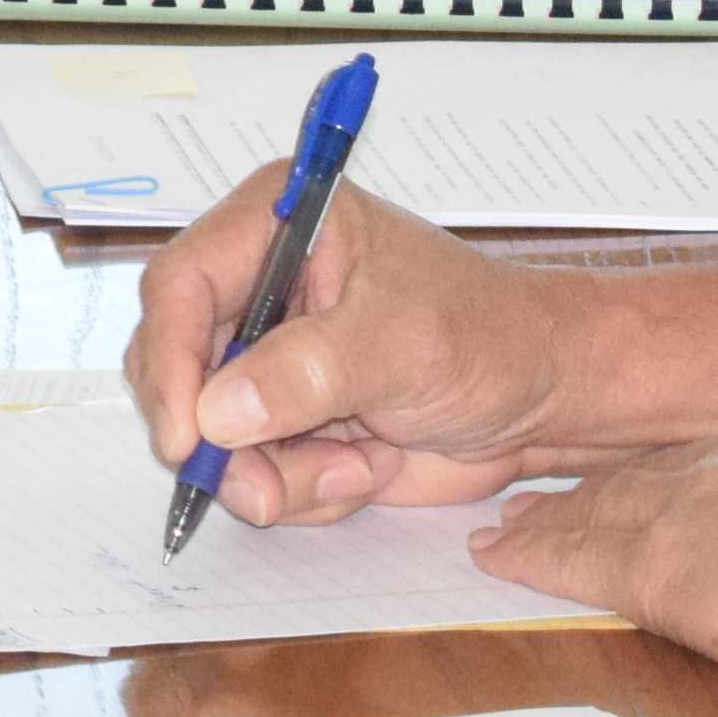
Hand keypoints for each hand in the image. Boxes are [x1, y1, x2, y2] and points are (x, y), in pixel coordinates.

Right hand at [126, 175, 579, 527]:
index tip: (188, 437)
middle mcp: (258, 287)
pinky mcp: (287, 420)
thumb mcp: (398, 343)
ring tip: (360, 465)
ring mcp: (269, 360)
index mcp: (275, 226)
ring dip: (276, 474)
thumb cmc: (488, 336)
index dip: (171, 361)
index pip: (179, 286)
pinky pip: (253, 472)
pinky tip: (367, 466)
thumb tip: (217, 411)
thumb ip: (307, 372)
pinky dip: (304, 490)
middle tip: (269, 488)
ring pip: (211, 436)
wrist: (546, 399)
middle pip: (176, 368)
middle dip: (222, 440)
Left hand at [471, 399, 717, 703]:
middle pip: (669, 468)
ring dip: (563, 516)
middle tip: (568, 486)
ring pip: (611, 504)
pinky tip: (500, 556)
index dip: (711, 470)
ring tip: (517, 521)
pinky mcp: (658, 558)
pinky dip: (535, 555)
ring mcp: (700, 496)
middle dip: (620, 483)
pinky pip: (578, 554)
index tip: (692, 479)